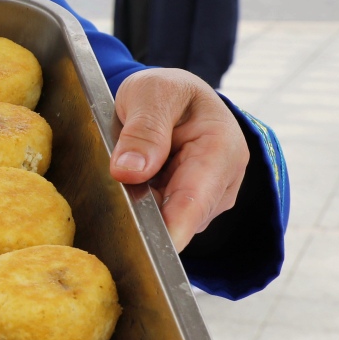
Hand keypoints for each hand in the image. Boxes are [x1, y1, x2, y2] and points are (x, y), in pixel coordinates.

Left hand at [109, 68, 248, 252]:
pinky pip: (165, 217)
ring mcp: (210, 195)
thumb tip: (128, 172)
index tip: (152, 247)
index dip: (174, 227)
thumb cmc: (165, 92)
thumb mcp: (150, 94)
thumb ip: (143, 131)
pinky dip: (145, 206)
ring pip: (171, 219)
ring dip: (144, 208)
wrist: (175, 95)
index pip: (196, 198)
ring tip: (127, 174)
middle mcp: (223, 178)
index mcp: (220, 147)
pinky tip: (134, 186)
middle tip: (115, 197)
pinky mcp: (194, 205)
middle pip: (183, 216)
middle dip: (148, 216)